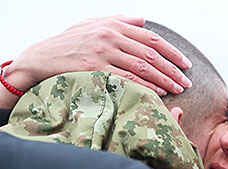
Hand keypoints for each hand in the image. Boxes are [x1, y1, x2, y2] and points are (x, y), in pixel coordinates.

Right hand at [0, 15, 191, 109]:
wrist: (41, 57)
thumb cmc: (70, 43)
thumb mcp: (93, 24)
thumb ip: (119, 20)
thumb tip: (142, 19)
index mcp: (114, 25)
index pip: (151, 38)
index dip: (172, 52)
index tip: (186, 65)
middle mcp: (111, 36)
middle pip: (151, 53)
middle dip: (172, 69)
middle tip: (186, 82)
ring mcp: (103, 52)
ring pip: (142, 66)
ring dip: (163, 79)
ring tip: (177, 89)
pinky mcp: (95, 68)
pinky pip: (127, 78)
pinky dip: (145, 85)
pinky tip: (158, 91)